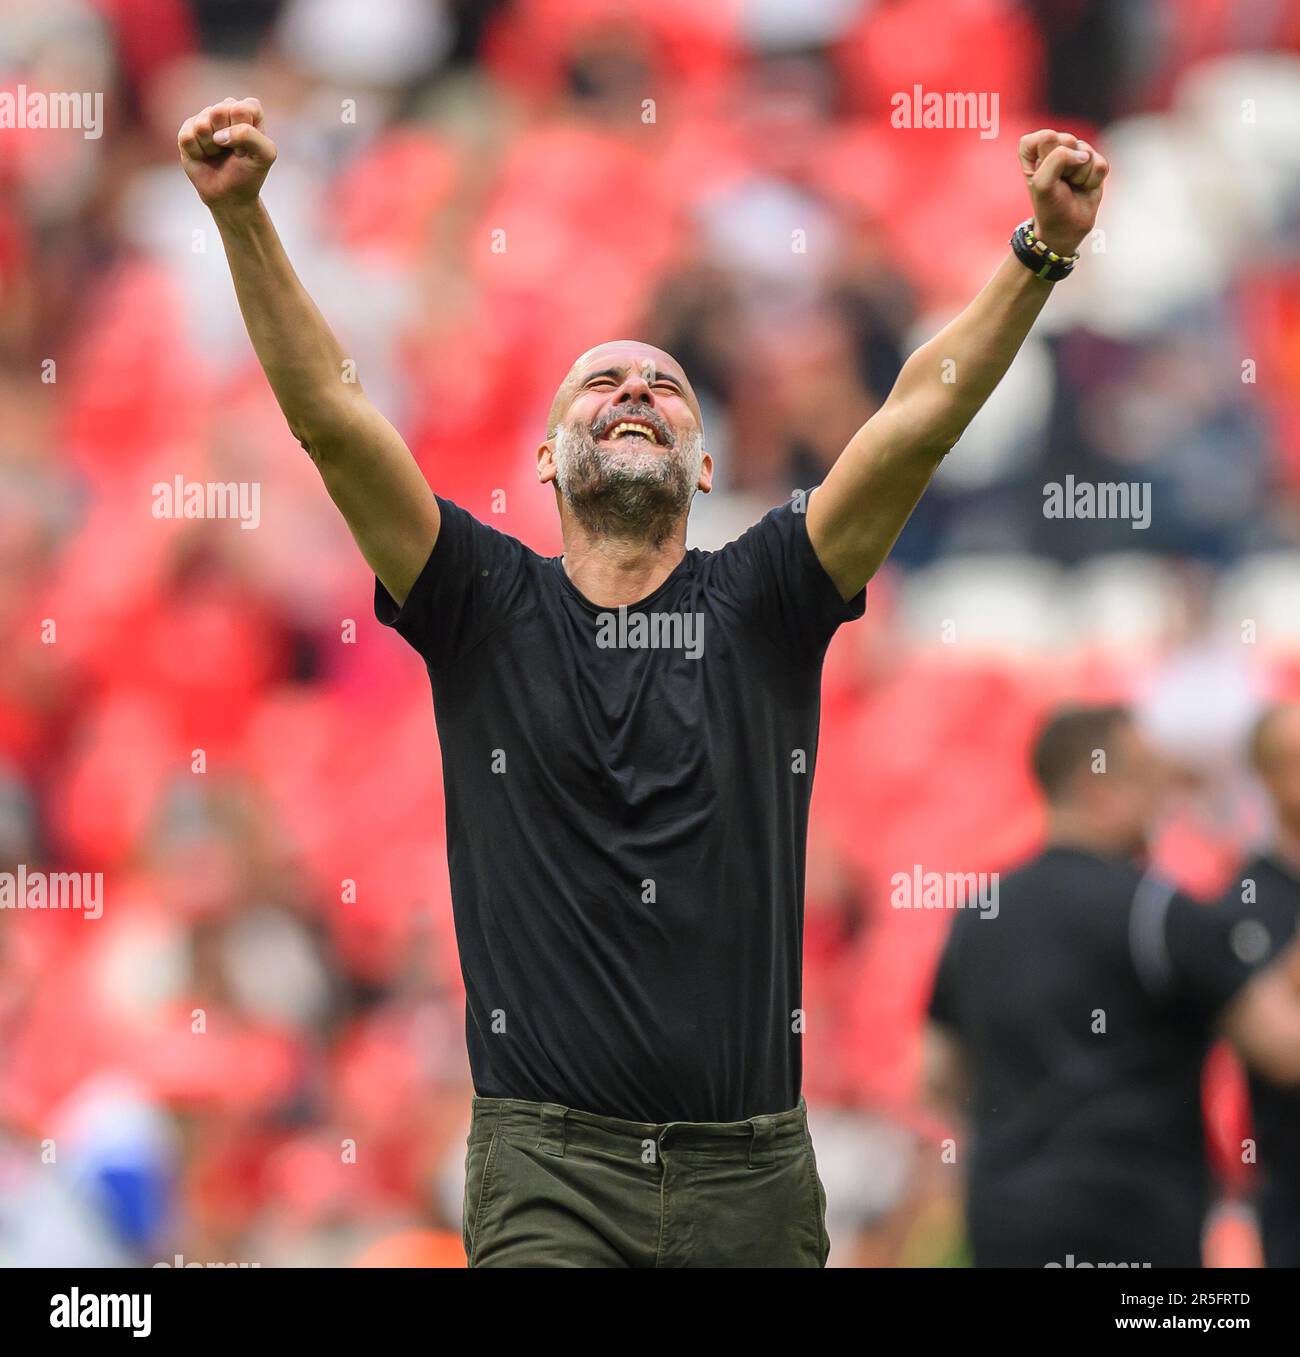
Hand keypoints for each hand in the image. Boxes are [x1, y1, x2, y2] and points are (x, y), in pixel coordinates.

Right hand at [178, 97, 276, 211]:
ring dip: (211, 147)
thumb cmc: (250, 172)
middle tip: (232, 151)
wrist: (230, 195)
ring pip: (202, 125)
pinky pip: (188, 137)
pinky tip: (204, 156)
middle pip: (219, 111)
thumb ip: (250, 135)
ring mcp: (204, 117)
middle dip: (227, 138)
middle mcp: (225, 108)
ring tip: (218, 153)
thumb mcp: (265, 155)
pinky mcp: (187, 129)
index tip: (248, 147)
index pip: (242, 108)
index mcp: (248, 109)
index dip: (245, 131)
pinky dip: (198, 153)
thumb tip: (218, 135)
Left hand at [1018, 128, 1108, 256]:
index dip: (1046, 154)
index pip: (1043, 136)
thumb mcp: (1042, 183)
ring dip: (1080, 175)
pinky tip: (1085, 187)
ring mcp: (1076, 154)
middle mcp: (1055, 148)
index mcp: (1034, 151)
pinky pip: (1100, 164)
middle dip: (1066, 166)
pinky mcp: (1094, 163)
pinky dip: (1093, 180)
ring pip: (1086, 151)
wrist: (1067, 228)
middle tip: (1060, 182)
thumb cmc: (1049, 206)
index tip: (1043, 173)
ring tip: (1072, 186)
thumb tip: (1084, 154)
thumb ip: (1057, 159)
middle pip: (1067, 140)